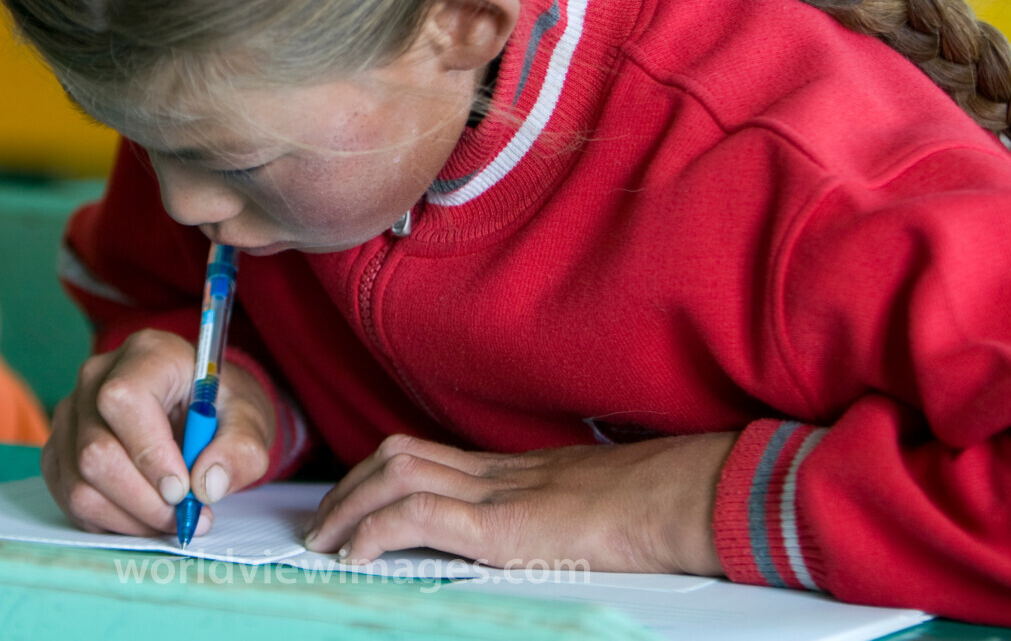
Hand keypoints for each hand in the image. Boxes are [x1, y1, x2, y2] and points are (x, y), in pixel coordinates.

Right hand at [41, 328, 275, 536]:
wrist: (199, 408)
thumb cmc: (220, 407)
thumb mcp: (249, 420)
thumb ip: (240, 449)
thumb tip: (208, 485)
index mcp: (147, 354)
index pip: (123, 400)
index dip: (149, 453)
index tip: (183, 489)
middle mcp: (97, 377)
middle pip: (95, 452)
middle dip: (143, 499)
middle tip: (184, 515)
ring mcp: (71, 412)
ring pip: (79, 483)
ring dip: (129, 517)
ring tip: (170, 518)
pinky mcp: (60, 446)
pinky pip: (68, 496)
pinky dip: (109, 519)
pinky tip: (143, 515)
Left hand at [303, 432, 736, 575]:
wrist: (689, 501)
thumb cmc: (658, 511)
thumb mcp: (590, 514)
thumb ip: (553, 520)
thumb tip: (540, 541)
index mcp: (516, 471)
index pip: (428, 454)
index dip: (379, 474)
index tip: (353, 504)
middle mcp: (499, 471)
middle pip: (399, 454)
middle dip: (349, 485)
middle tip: (321, 524)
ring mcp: (500, 492)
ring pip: (397, 471)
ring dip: (349, 505)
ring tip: (326, 542)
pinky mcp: (505, 523)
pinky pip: (420, 513)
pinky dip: (376, 531)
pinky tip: (358, 556)